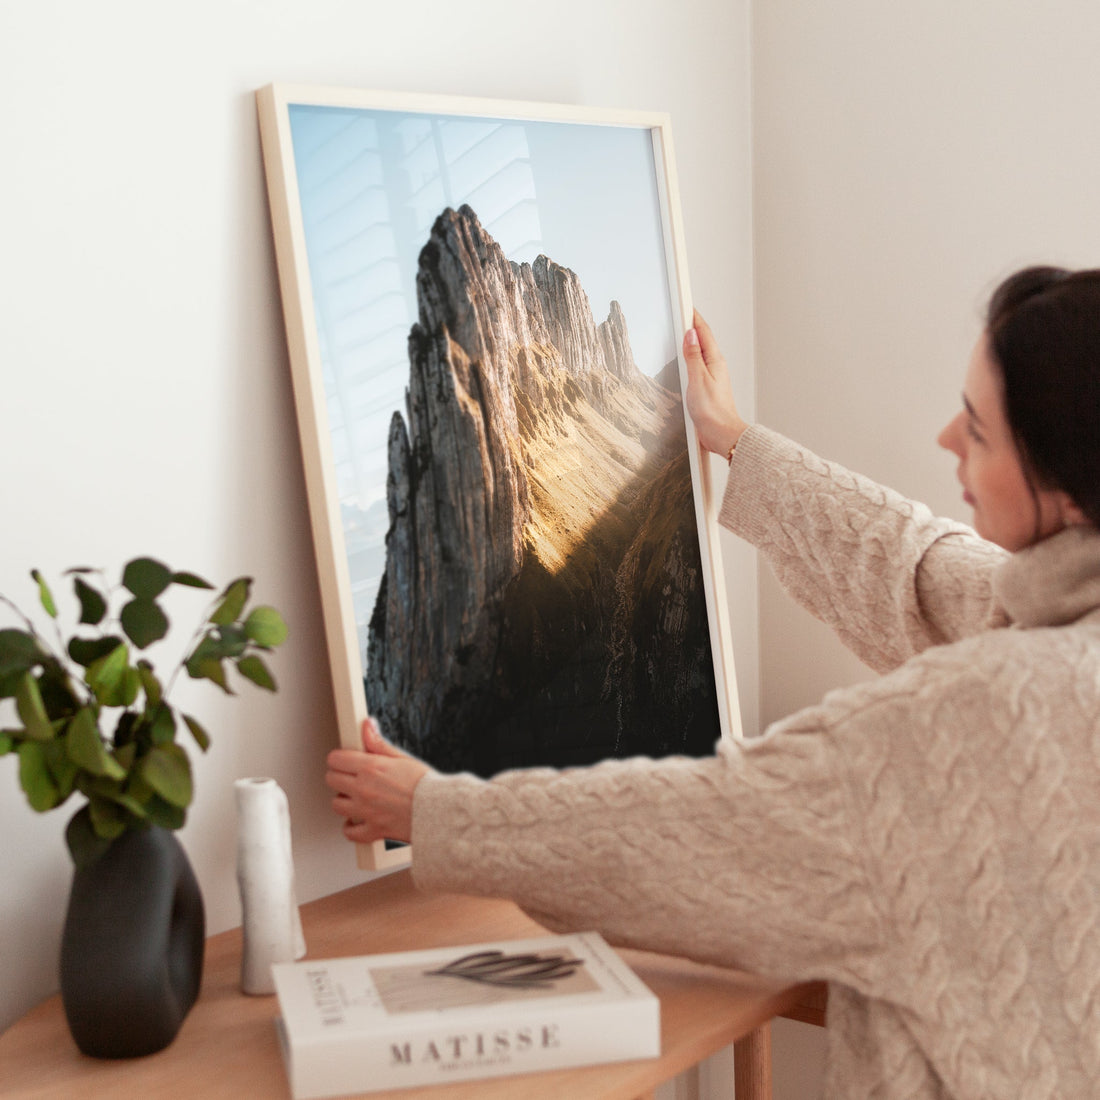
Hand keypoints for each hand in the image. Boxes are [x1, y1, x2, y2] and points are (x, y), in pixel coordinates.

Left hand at [325, 717, 429, 844]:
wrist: (440, 811)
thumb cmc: (426, 784)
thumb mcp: (402, 758)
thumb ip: (379, 743)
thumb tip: (367, 726)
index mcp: (371, 768)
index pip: (336, 759)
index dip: (340, 758)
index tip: (345, 760)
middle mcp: (364, 789)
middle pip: (331, 780)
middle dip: (339, 776)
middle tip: (351, 776)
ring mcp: (366, 811)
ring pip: (336, 805)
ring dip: (344, 800)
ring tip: (356, 797)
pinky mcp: (373, 829)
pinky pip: (350, 832)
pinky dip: (351, 827)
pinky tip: (357, 820)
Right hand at [683, 310, 748, 457]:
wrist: (722, 434)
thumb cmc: (712, 411)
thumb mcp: (698, 380)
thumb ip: (693, 356)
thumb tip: (690, 335)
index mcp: (715, 361)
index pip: (703, 332)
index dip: (694, 317)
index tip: (686, 305)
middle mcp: (715, 366)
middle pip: (703, 339)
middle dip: (693, 325)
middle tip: (683, 312)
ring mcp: (712, 376)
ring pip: (701, 352)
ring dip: (692, 340)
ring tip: (683, 330)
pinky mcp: (707, 387)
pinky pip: (698, 365)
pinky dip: (691, 357)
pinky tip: (686, 359)